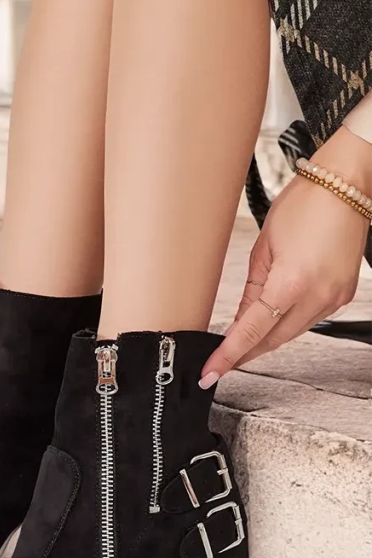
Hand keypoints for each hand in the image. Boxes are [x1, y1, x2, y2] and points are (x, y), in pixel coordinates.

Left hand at [200, 126, 370, 388]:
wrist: (347, 185)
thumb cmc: (304, 204)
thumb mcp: (264, 248)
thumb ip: (251, 291)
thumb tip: (239, 322)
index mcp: (291, 283)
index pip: (251, 331)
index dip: (228, 355)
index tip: (211, 372)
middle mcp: (317, 296)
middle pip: (273, 340)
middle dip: (244, 353)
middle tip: (219, 363)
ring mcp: (334, 297)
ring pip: (291, 332)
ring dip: (265, 339)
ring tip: (240, 344)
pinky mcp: (343, 294)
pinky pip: (309, 319)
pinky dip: (287, 323)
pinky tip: (271, 321)